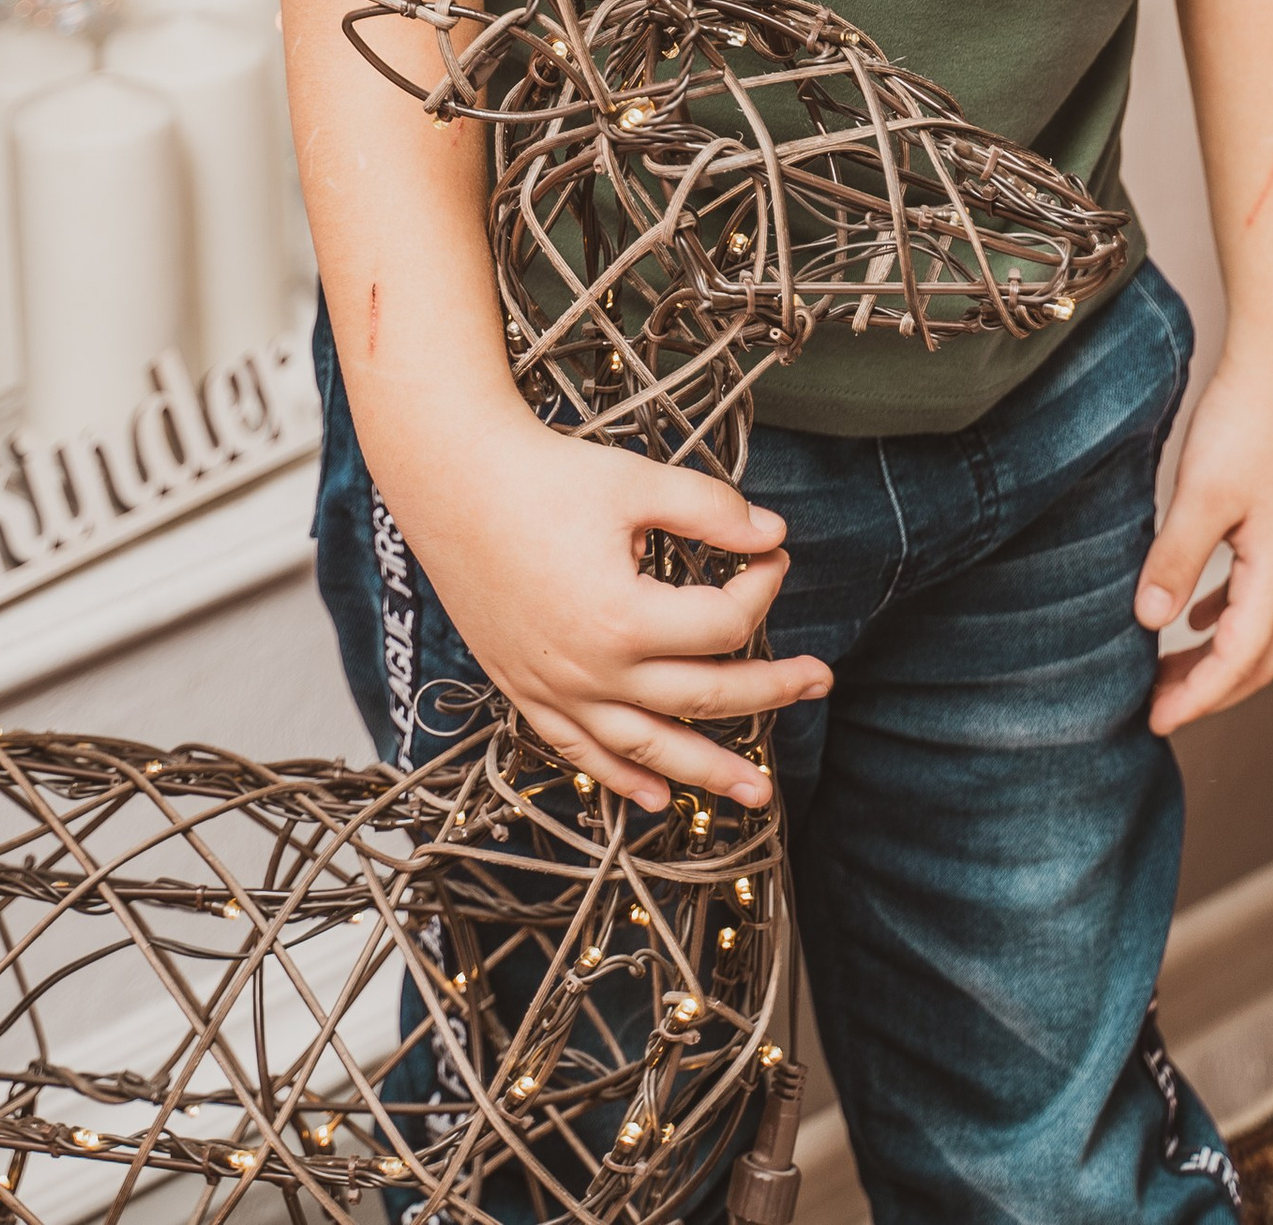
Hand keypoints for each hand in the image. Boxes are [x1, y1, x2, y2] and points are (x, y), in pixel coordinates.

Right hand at [382, 409, 831, 811]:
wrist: (453, 481)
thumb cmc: (546, 476)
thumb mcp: (638, 481)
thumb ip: (712, 511)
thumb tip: (774, 535)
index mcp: (624, 617)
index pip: (724, 624)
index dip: (763, 588)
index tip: (773, 556)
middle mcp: (592, 669)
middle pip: (703, 696)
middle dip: (770, 692)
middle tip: (820, 681)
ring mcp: (556, 689)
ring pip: (647, 748)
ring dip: (707, 772)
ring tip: (759, 795)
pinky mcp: (527, 690)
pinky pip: (581, 752)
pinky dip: (622, 778)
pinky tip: (655, 796)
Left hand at [1133, 358, 1272, 735]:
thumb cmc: (1249, 422)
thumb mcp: (1203, 493)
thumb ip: (1177, 559)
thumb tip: (1148, 621)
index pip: (1239, 662)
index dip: (1196, 697)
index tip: (1153, 721)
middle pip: (1257, 660)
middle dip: (1209, 692)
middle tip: (1156, 710)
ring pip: (1257, 629)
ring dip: (1215, 659)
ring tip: (1165, 672)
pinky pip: (1254, 595)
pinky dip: (1224, 620)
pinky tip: (1195, 616)